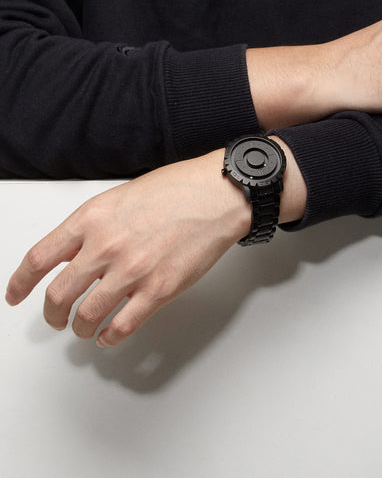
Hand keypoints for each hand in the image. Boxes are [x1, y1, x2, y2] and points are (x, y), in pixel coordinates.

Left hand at [5, 141, 305, 346]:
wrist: (216, 195)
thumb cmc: (177, 189)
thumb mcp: (121, 197)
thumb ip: (95, 226)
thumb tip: (80, 252)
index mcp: (91, 219)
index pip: (39, 258)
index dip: (21, 283)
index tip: (17, 296)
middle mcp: (105, 247)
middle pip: (59, 295)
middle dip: (52, 315)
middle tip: (55, 320)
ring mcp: (132, 271)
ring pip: (87, 316)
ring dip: (82, 329)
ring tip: (85, 330)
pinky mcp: (159, 290)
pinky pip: (122, 326)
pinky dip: (110, 337)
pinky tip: (110, 336)